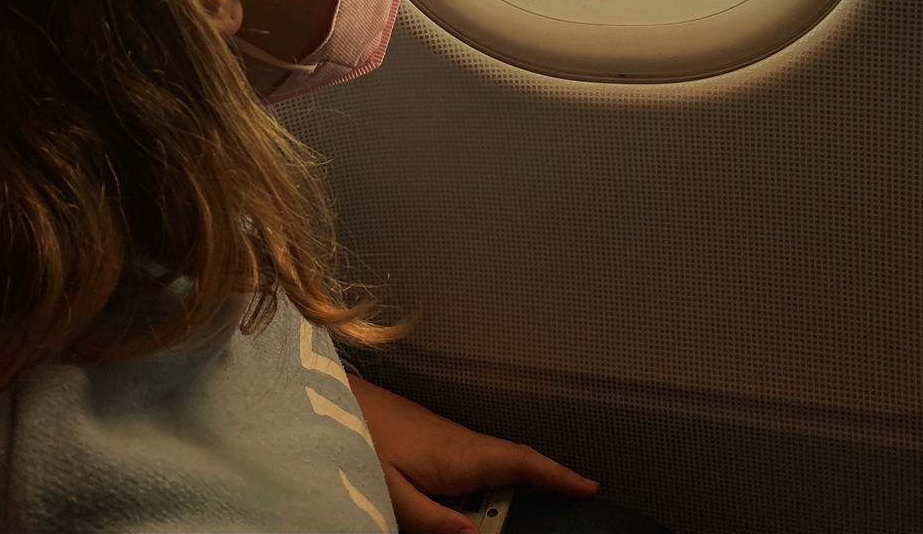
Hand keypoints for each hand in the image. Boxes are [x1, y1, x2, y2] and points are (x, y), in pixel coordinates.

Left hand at [346, 374, 599, 533]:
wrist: (332, 401)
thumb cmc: (359, 445)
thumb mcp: (395, 497)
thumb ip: (438, 523)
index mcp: (459, 456)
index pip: (522, 463)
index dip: (558, 475)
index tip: (589, 485)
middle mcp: (460, 440)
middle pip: (510, 468)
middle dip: (534, 490)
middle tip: (547, 514)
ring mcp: (446, 434)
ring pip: (487, 467)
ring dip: (497, 493)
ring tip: (486, 523)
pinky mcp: (431, 435)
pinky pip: (467, 464)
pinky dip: (475, 486)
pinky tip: (453, 506)